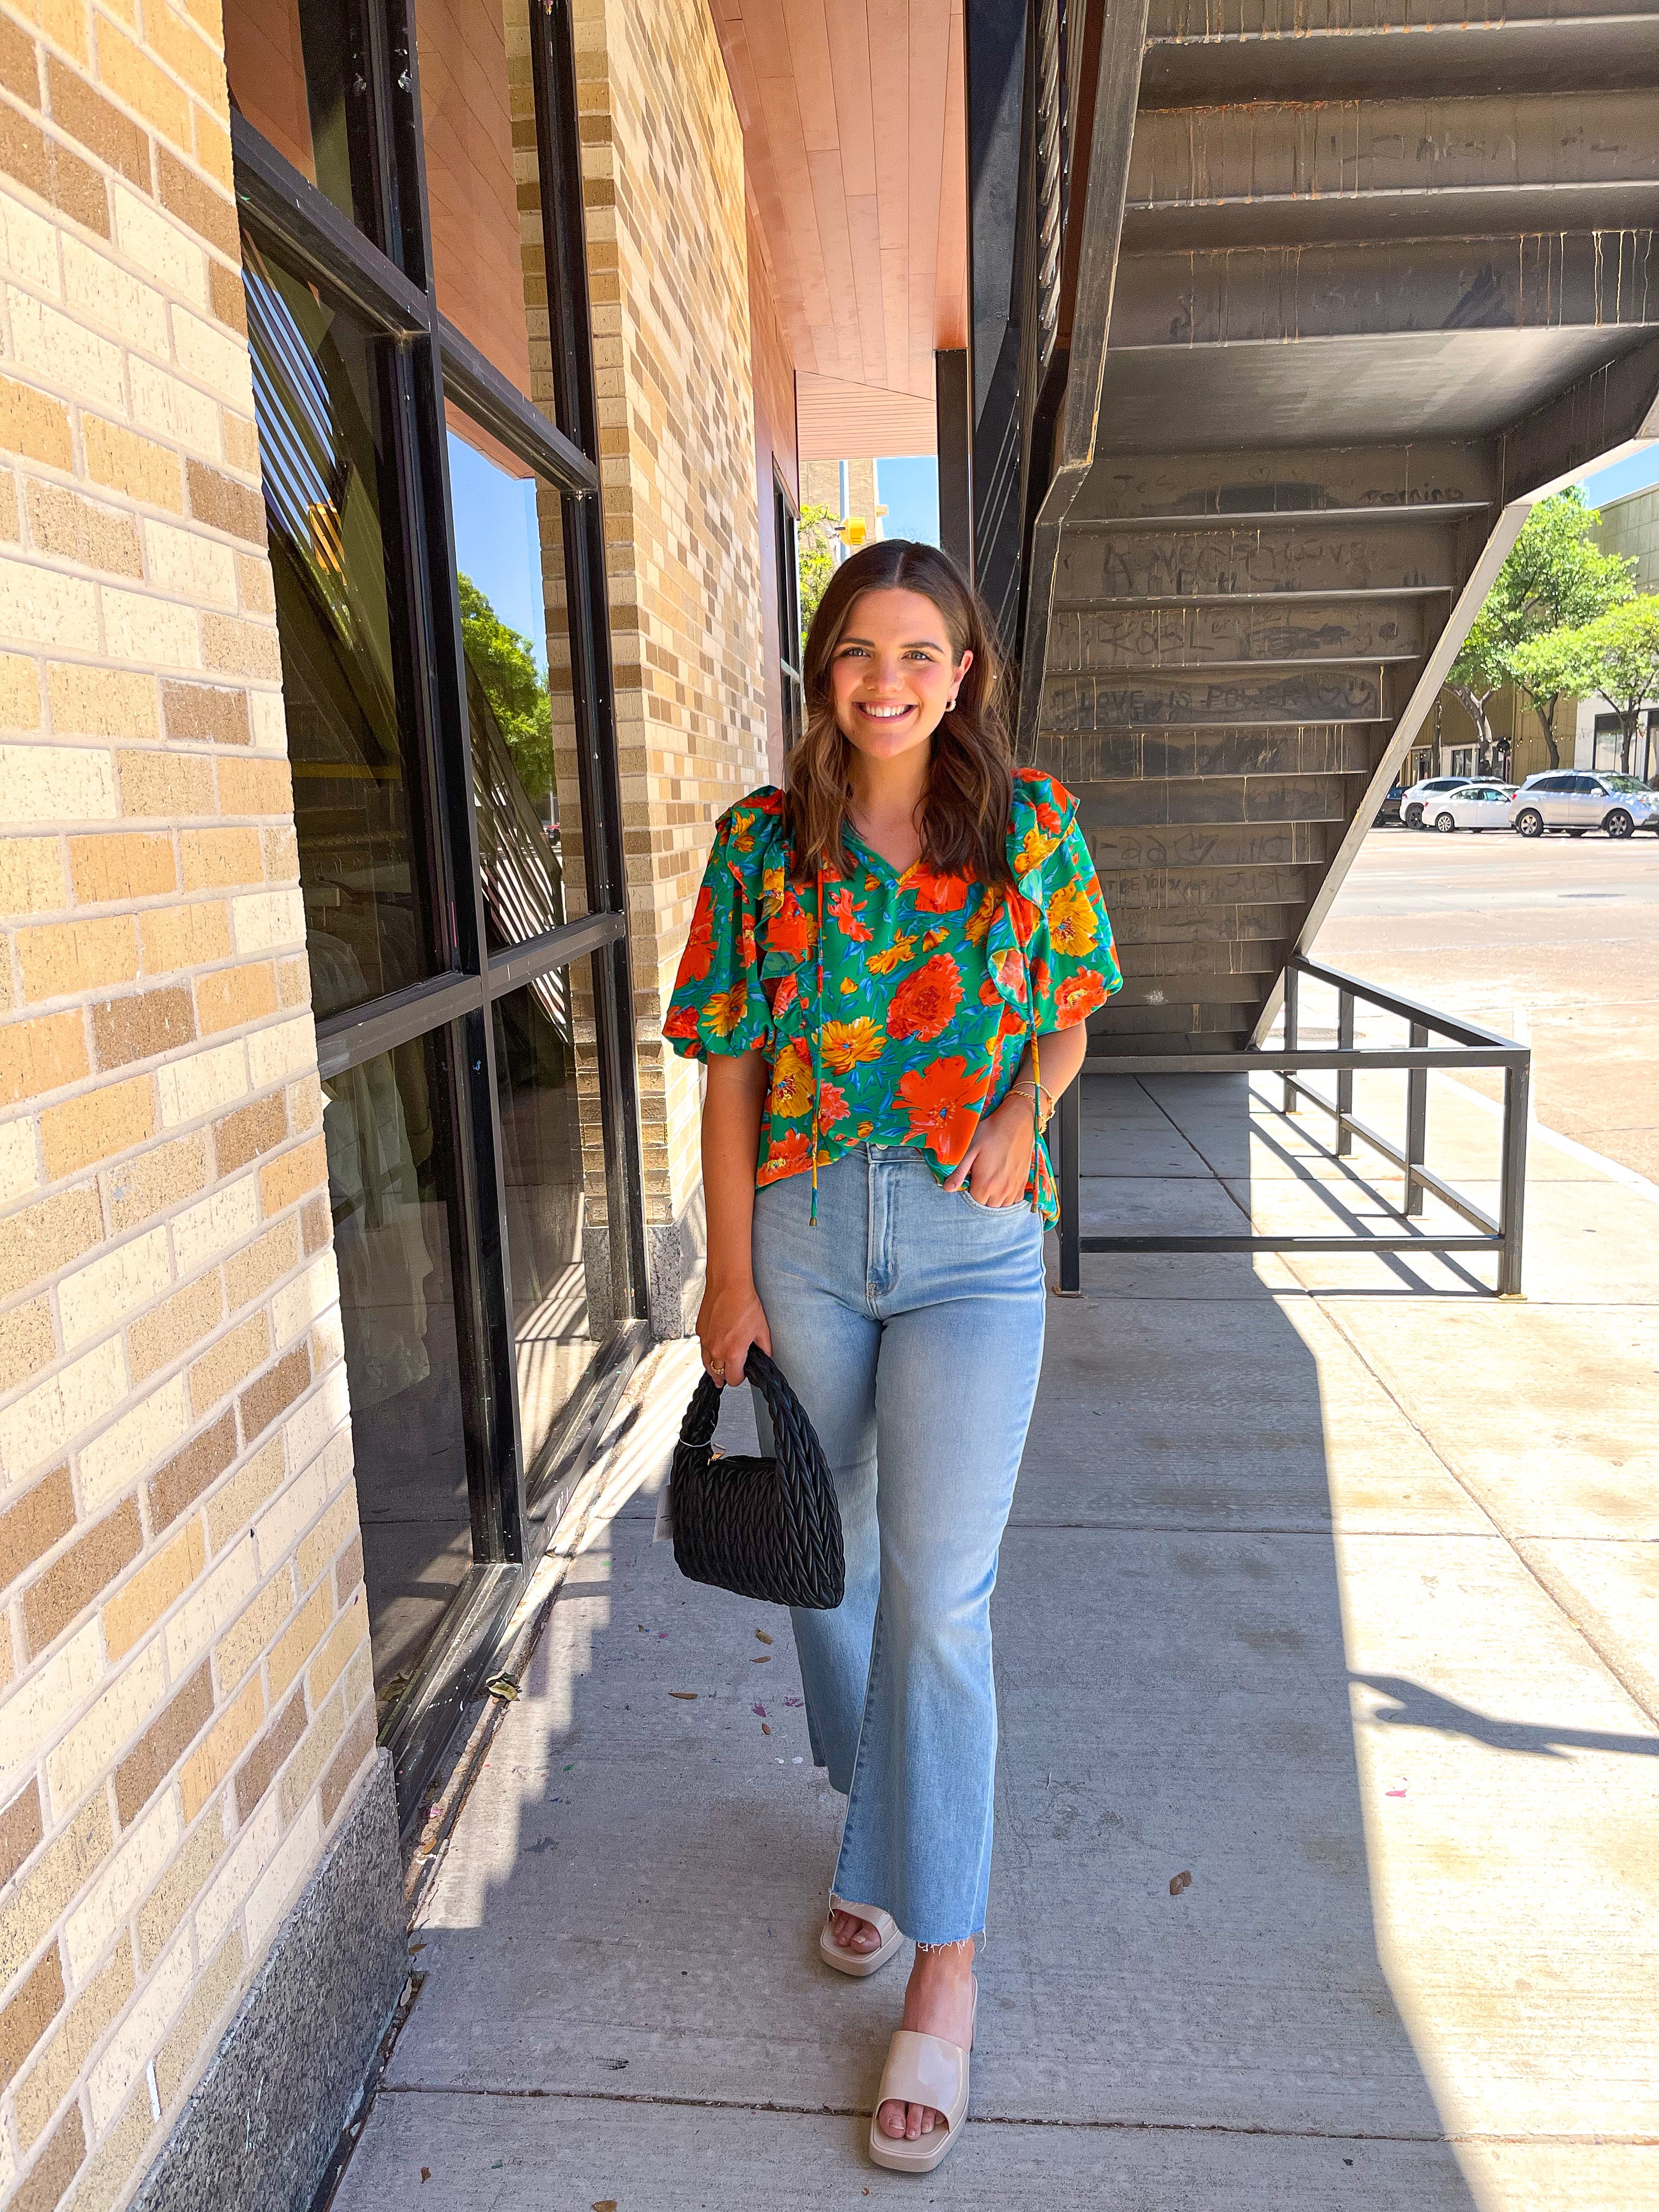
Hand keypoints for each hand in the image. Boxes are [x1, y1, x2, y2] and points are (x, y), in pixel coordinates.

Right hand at [695, 1273, 771, 1387]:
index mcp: (733, 1352)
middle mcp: (716, 1349)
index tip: (743, 1373)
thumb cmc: (744, 1303)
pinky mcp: (700, 1331)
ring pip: (707, 1364)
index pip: (734, 1379)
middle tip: (731, 1373)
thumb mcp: (762, 1328)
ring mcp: (705, 1340)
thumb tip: (766, 1354)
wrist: (728, 1284)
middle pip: (717, 1375)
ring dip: (714, 1368)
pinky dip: (708, 1352)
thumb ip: (765, 1347)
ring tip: (717, 1372)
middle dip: (725, 1375)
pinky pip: (702, 1348)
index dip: (740, 1379)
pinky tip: (714, 1348)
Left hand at [942, 1093, 1035, 1207]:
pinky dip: (1008, 1196)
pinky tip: (1002, 1184)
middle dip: (981, 1197)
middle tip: (979, 1180)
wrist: (1017, 1121)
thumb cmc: (991, 1132)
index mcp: (986, 1184)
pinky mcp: (1023, 1181)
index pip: (974, 1202)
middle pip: (988, 1206)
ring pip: (1002, 1205)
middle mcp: (1002, 1189)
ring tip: (990, 1184)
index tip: (969, 1181)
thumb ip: (959, 1171)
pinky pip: (1015, 1199)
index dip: (969, 1193)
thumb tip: (947, 1188)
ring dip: (994, 1199)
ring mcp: (1015, 1186)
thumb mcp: (970, 1149)